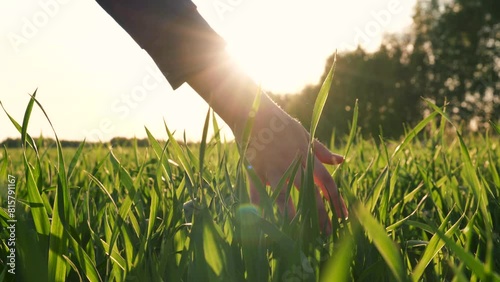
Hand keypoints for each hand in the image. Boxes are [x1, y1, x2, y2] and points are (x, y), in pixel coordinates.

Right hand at [187, 58, 346, 233]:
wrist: (254, 112)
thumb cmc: (281, 124)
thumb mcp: (305, 134)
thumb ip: (322, 150)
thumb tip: (341, 161)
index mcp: (306, 156)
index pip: (326, 182)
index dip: (336, 200)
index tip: (342, 215)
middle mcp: (292, 165)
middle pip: (309, 194)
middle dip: (320, 215)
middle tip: (327, 233)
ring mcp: (272, 169)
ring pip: (284, 197)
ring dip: (292, 216)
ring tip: (300, 234)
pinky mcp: (255, 170)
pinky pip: (257, 193)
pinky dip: (260, 208)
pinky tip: (265, 224)